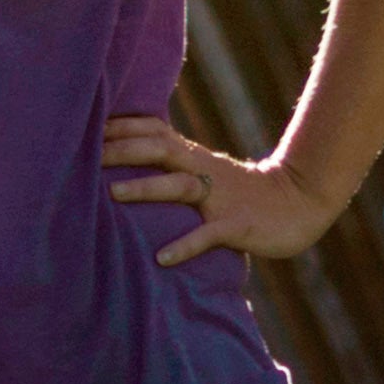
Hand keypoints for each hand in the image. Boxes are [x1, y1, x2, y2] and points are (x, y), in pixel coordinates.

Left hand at [101, 113, 360, 268]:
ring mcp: (220, 197)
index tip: (84, 125)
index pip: (153, 131)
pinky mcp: (236, 225)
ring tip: (112, 195)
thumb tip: (129, 159)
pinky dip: (185, 245)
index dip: (121, 126)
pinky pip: (208, 235)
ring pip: (180, 186)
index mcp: (193, 157)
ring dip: (147, 187)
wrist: (299, 204)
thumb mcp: (205, 171)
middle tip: (84, 155)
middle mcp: (203, 170)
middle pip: (160, 149)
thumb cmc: (243, 191)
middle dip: (122, 150)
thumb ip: (173, 164)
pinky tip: (162, 258)